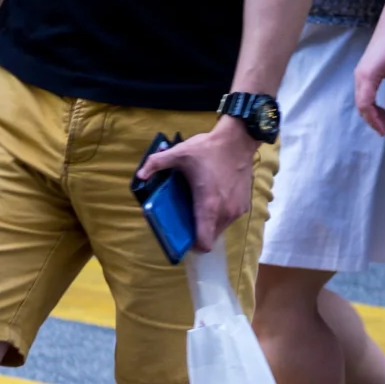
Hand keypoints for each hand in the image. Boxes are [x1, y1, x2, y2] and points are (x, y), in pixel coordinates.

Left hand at [137, 119, 255, 252]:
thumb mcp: (179, 153)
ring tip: (197, 209)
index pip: (204, 243)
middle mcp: (226, 212)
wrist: (239, 138)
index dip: (191, 246)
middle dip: (197, 234)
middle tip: (185, 220)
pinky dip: (219, 216)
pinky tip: (211, 201)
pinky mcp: (245, 203)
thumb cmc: (209, 148)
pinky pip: (228, 219)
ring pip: (219, 229)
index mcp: (209, 206)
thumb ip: (156, 164)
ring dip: (208, 225)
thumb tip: (139, 175)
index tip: (181, 238)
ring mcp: (238, 209)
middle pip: (210, 238)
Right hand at [359, 21, 384, 134]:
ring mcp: (360, 76)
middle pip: (362, 106)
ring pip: (363, 102)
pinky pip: (365, 95)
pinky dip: (374, 105)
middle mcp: (359, 78)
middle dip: (376, 120)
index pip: (365, 104)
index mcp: (367, 77)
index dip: (373, 119)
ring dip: (375, 114)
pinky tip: (384, 109)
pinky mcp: (364, 74)